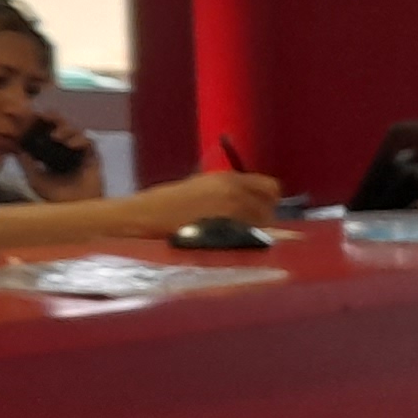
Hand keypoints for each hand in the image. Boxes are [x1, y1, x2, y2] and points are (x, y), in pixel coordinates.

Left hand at [19, 117, 106, 201]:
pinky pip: (89, 141)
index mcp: (51, 152)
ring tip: (56, 137)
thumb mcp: (34, 179)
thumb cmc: (55, 197)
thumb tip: (16, 147)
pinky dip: (80, 140)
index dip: (41, 121)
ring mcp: (80, 152)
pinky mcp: (93, 157)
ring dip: (66, 129)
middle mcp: (66, 149)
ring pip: (76, 130)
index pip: (47, 129)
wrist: (74, 210)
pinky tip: (70, 145)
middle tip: (46, 116)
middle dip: (55, 118)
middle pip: (62, 125)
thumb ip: (26, 163)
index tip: (32, 115)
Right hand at [152, 168, 279, 229]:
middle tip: (248, 223)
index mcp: (229, 178)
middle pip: (270, 209)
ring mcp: (232, 215)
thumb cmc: (167, 200)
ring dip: (255, 229)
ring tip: (235, 232)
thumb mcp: (200, 184)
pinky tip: (227, 239)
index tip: (261, 205)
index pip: (271, 187)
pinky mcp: (225, 234)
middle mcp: (235, 194)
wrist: (146, 216)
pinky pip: (248, 237)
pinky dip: (244, 239)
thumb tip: (251, 198)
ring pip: (262, 226)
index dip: (268, 198)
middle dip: (263, 216)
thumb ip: (228, 189)